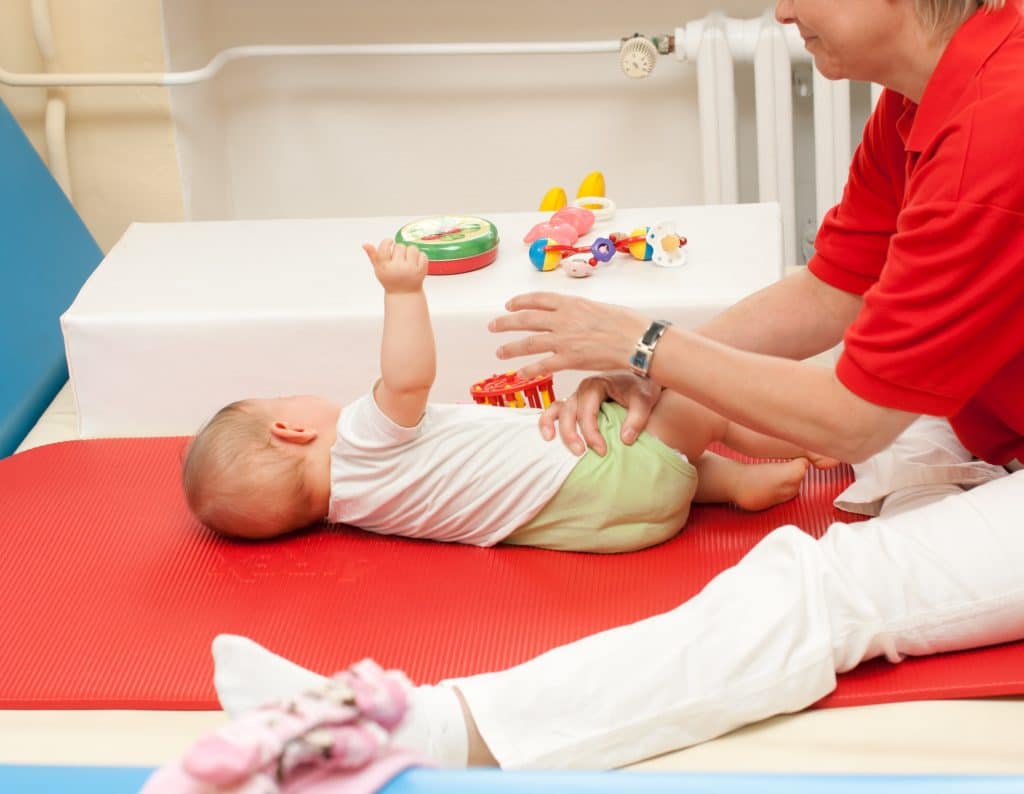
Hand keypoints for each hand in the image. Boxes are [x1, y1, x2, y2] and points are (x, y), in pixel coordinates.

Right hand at [363, 239, 427, 293]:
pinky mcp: (421, 270)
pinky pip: (422, 254)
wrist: (404, 294)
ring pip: (412, 248)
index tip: (390, 242)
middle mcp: (398, 268)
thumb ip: (373, 256)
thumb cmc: (390, 280)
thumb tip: (365, 244)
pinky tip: (415, 263)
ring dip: (410, 251)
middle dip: (399, 250)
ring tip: (407, 259)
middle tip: (398, 258)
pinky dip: (420, 257)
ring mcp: (411, 269)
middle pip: (399, 246)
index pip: (385, 246)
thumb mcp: (379, 270)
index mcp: (385, 267)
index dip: (388, 242)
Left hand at [488, 292, 648, 379]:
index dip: (520, 301)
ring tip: (499, 352)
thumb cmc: (627, 323)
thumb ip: (582, 312)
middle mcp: (563, 319)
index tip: (510, 304)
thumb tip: (576, 317)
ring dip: (511, 348)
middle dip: (506, 322)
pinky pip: (543, 365)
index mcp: (571, 303)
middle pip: (526, 319)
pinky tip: (520, 373)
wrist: (636, 339)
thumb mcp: (600, 307)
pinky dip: (529, 370)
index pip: (538, 299)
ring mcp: (564, 339)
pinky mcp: (569, 359)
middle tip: (493, 326)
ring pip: (529, 343)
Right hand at [540, 371, 662, 455]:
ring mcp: (576, 396)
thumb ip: (637, 419)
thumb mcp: (645, 400)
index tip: (602, 451)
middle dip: (571, 434)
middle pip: (569, 411)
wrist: (642, 377)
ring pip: (557, 410)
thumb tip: (625, 439)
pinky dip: (548, 421)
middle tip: (580, 453)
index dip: (592, 433)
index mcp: (596, 384)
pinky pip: (555, 410)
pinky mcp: (575, 404)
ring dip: (552, 425)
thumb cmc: (642, 387)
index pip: (588, 411)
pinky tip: (548, 436)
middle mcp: (582, 389)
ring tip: (551, 441)